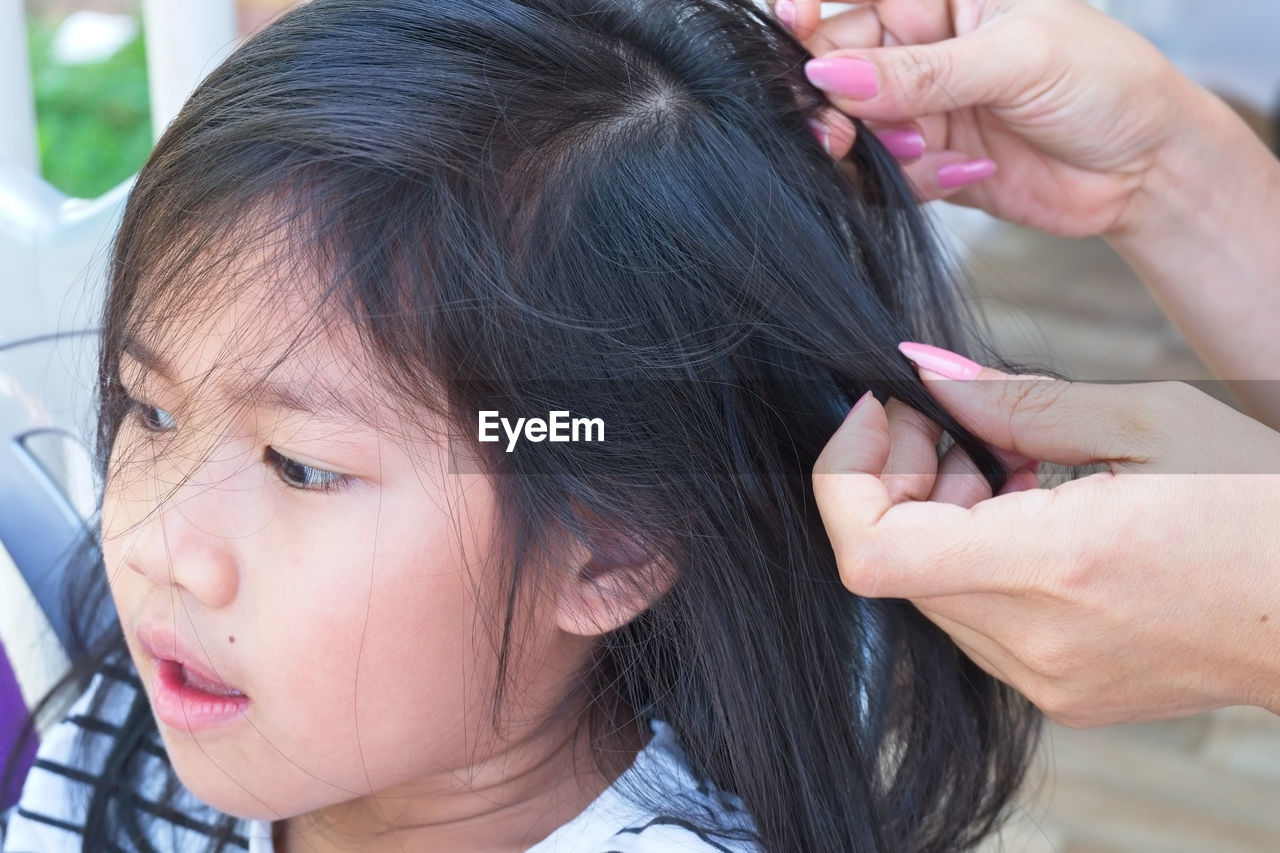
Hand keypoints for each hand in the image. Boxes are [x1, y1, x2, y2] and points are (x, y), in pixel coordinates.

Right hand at [777, 0, 1202, 238]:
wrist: (1147, 168)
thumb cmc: (1103, 80)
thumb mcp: (1015, 59)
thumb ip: (921, 73)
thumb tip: (828, 75)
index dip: (809, 11)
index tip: (793, 27)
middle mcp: (920, 49)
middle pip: (836, 65)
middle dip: (831, 96)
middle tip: (840, 127)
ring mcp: (920, 107)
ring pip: (852, 126)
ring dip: (872, 145)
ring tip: (923, 149)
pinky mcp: (926, 163)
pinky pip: (882, 174)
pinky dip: (911, 180)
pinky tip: (967, 169)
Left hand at [813, 342, 1279, 725]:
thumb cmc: (1264, 503)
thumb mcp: (1149, 419)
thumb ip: (1016, 401)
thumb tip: (926, 374)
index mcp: (1054, 566)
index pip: (870, 552)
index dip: (844, 477)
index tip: (877, 412)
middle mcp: (1036, 641)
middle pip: (892, 562)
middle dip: (895, 477)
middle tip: (949, 424)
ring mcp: (1046, 678)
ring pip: (927, 589)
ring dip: (934, 516)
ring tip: (1010, 466)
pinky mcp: (1061, 691)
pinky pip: (973, 619)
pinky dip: (973, 556)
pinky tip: (1032, 513)